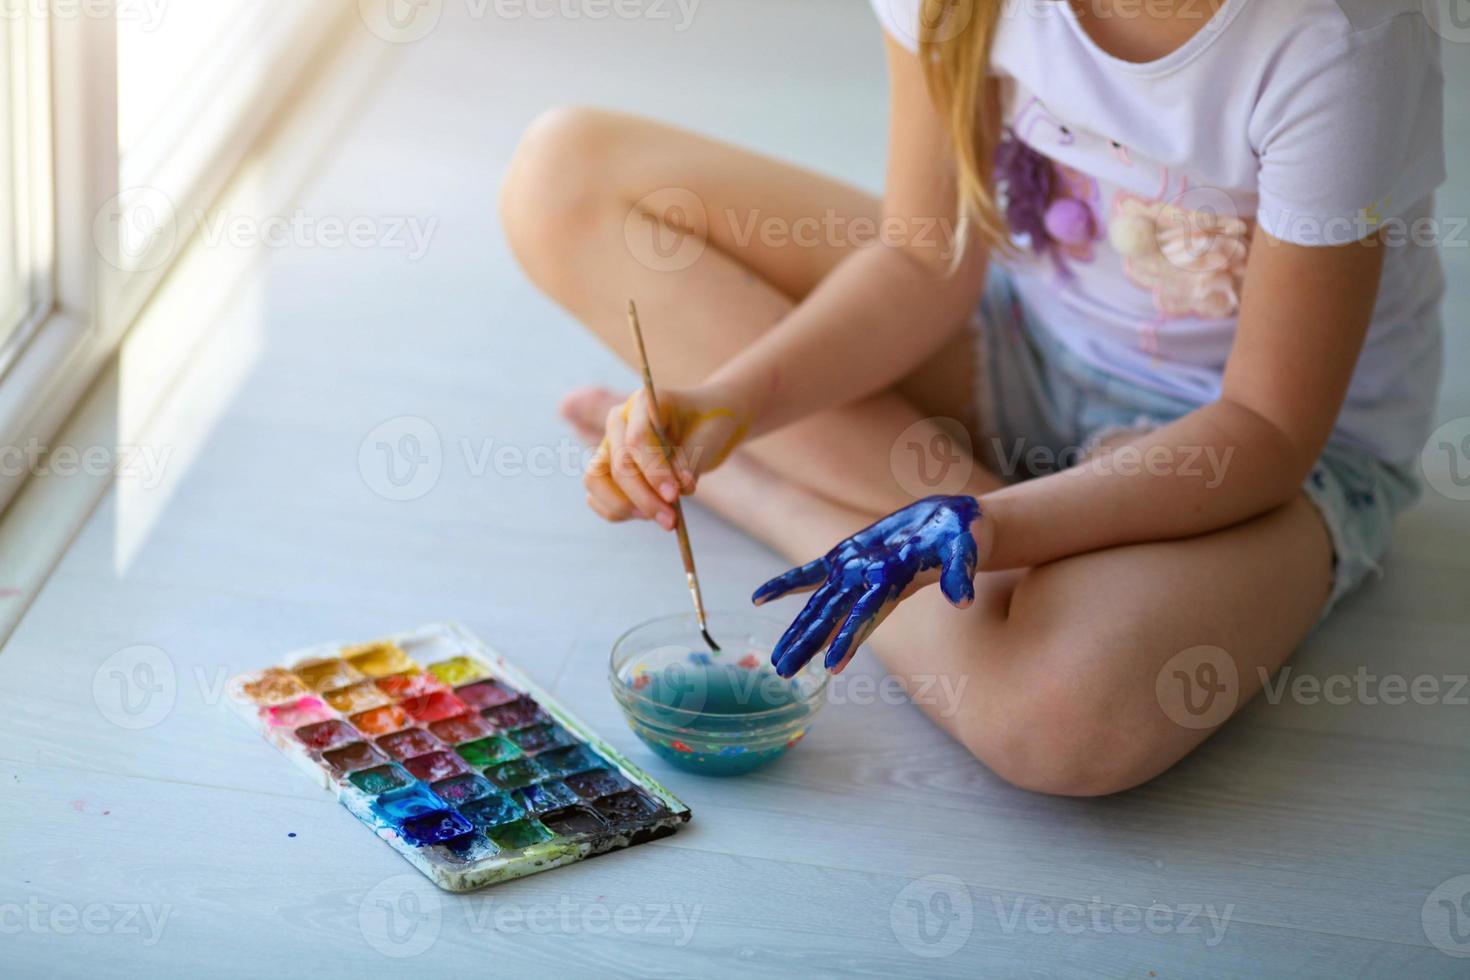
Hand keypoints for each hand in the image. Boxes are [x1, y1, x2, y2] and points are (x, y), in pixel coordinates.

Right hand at [584, 384, 748, 527]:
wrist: (703, 424)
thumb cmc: (707, 425)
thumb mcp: (708, 439)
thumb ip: (690, 463)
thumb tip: (678, 489)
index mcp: (643, 403)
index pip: (637, 439)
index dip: (653, 471)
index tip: (674, 496)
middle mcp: (619, 422)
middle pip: (618, 464)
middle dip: (644, 497)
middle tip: (671, 521)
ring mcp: (608, 445)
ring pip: (596, 481)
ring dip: (624, 507)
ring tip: (659, 518)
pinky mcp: (605, 469)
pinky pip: (596, 496)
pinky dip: (616, 512)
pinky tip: (646, 516)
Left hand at [753, 495, 984, 676]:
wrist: (953, 524)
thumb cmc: (963, 536)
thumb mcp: (965, 550)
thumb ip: (961, 572)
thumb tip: (963, 600)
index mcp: (894, 583)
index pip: (867, 614)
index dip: (850, 637)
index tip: (831, 666)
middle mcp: (869, 585)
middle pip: (834, 617)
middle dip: (809, 644)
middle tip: (783, 672)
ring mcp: (855, 572)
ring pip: (819, 604)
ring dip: (797, 630)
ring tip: (776, 660)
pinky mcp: (848, 556)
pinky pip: (809, 572)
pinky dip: (785, 584)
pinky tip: (759, 599)